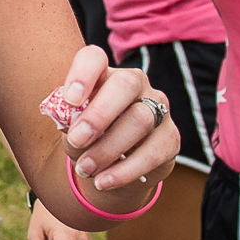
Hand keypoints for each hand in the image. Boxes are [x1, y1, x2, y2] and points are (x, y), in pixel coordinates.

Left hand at [55, 44, 179, 193]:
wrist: (112, 167)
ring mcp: (158, 108)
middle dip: (99, 114)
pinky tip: (104, 182)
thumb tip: (69, 123)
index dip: (82, 74)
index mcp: (103, 74)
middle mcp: (135, 84)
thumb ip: (69, 121)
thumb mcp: (72, 129)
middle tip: (77, 140)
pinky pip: (153, 152)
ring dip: (108, 149)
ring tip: (85, 170)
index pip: (94, 58)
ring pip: (140, 120)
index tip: (70, 99)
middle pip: (125, 85)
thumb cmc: (88, 137)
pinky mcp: (171, 138)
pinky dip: (125, 171)